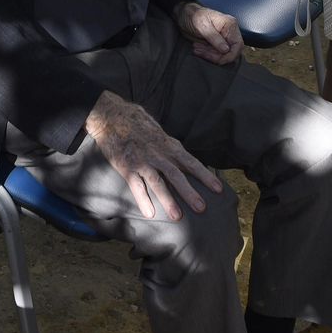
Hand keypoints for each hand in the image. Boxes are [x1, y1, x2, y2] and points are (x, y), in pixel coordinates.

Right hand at [85, 90, 222, 220]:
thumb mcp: (160, 134)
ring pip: (157, 182)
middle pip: (177, 175)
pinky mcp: (126, 167)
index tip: (218, 188)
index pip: (191, 162)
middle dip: (190, 192)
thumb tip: (186, 161)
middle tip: (201, 208)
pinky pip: (136, 185)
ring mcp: (142, 161)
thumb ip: (172, 148)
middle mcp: (158, 154)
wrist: (113, 116)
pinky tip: (149, 213)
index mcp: (168, 146)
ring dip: (168, 199)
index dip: (205, 175)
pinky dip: (143, 199)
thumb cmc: (138, 125)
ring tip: (177, 216)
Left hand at [174, 2, 242, 64]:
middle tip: (204, 53)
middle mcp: (229, 32)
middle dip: (218, 56)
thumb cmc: (193, 15)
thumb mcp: (202, 25)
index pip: (238, 44)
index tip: (220, 60)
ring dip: (210, 55)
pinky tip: (197, 49)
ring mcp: (223, 38)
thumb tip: (226, 50)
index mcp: (230, 25)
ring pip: (222, 54)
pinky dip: (206, 54)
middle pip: (231, 51)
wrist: (184, 15)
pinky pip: (215, 53)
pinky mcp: (216, 43)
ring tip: (197, 49)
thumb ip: (214, 37)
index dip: (231, 55)